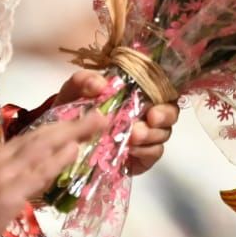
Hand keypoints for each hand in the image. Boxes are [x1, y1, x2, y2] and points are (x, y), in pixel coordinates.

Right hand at [0, 109, 106, 236]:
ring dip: (72, 133)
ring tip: (97, 123)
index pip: (34, 137)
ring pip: (42, 148)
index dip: (60, 126)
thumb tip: (41, 173)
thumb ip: (13, 178)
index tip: (83, 119)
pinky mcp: (6, 194)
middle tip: (101, 114)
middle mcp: (1, 159)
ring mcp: (3, 175)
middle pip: (43, 135)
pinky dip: (56, 160)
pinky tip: (73, 150)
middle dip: (73, 124)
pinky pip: (36, 174)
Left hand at [49, 69, 178, 176]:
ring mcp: (145, 135)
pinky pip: (154, 153)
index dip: (164, 95)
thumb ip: (83, 81)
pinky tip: (131, 150)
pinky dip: (145, 151)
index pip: (162, 89)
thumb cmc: (75, 107)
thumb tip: (100, 84)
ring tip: (132, 137)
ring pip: (163, 134)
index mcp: (135, 91)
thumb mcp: (74, 90)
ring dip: (151, 135)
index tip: (153, 106)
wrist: (65, 138)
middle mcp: (145, 112)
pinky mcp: (142, 156)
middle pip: (170, 112)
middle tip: (151, 120)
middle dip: (165, 116)